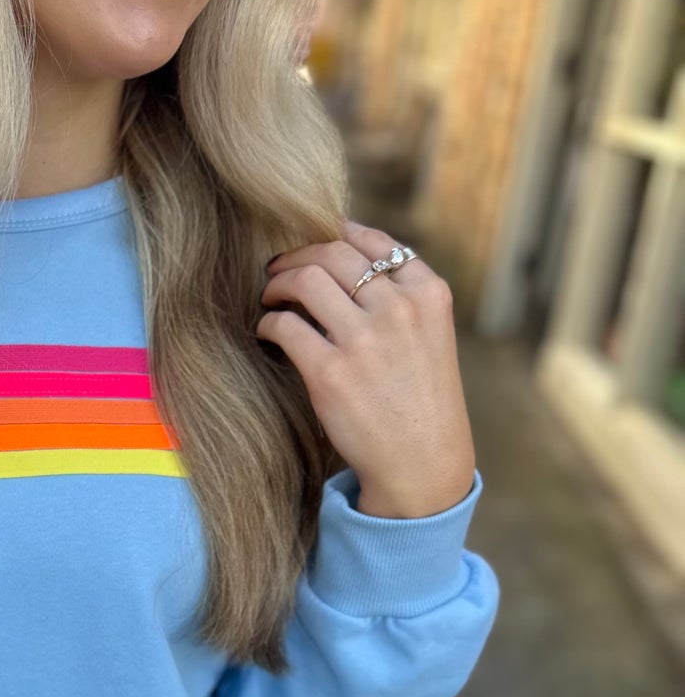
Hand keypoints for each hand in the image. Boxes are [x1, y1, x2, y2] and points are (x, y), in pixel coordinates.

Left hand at [257, 217, 476, 517]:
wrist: (421, 462)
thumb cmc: (419, 399)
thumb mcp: (430, 336)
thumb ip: (400, 296)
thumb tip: (344, 255)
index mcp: (428, 294)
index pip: (375, 242)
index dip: (336, 234)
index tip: (313, 244)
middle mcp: (399, 309)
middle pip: (333, 252)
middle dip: (298, 254)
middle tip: (278, 268)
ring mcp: (365, 340)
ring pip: (306, 278)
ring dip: (278, 282)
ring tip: (268, 296)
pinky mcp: (331, 373)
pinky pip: (285, 325)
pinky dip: (268, 322)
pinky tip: (267, 331)